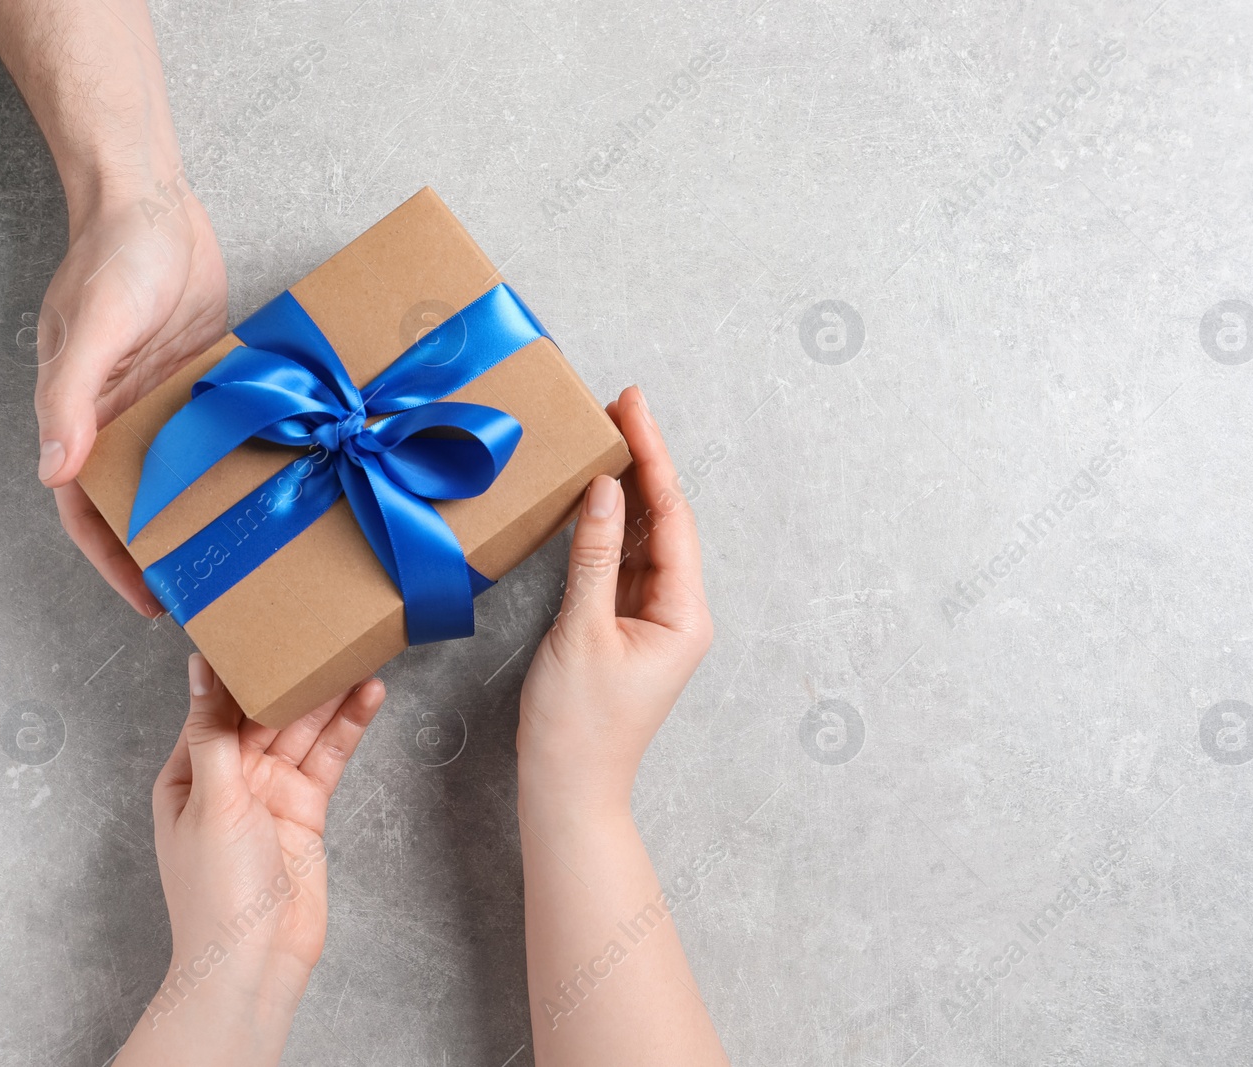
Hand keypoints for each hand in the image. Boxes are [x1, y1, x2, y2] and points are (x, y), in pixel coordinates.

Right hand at [42, 187, 227, 616]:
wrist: (154, 203)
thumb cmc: (113, 259)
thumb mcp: (92, 328)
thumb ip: (70, 398)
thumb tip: (54, 472)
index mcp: (83, 415)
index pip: (88, 508)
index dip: (113, 559)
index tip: (148, 600)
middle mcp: (121, 417)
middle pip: (138, 502)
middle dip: (164, 549)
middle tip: (209, 590)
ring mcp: (163, 401)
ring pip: (179, 475)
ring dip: (203, 512)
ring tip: (244, 553)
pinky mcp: (202, 381)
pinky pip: (213, 435)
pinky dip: (232, 464)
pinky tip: (268, 490)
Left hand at [116, 655, 384, 1066]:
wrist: (254, 960)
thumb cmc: (215, 892)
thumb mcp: (210, 800)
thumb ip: (213, 731)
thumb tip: (199, 671)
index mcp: (188, 771)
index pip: (217, 704)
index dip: (242, 665)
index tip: (264, 622)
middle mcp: (229, 776)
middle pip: (266, 712)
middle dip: (295, 675)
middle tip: (325, 630)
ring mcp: (270, 792)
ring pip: (303, 730)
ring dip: (329, 696)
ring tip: (357, 653)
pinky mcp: (307, 808)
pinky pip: (328, 758)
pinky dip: (348, 729)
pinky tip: (367, 699)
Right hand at [517, 385, 712, 818]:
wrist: (568, 789)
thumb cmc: (578, 725)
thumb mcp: (581, 631)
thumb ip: (594, 555)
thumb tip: (606, 489)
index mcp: (684, 612)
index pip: (673, 514)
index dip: (652, 455)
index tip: (632, 405)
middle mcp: (679, 611)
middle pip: (665, 520)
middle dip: (644, 462)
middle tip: (619, 404)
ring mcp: (653, 619)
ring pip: (645, 538)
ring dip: (627, 490)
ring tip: (606, 436)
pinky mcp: (625, 629)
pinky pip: (624, 563)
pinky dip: (610, 527)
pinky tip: (594, 496)